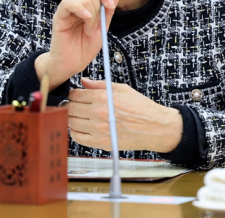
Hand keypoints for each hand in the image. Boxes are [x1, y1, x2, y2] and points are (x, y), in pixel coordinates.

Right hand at [35, 0, 120, 88]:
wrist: (71, 64)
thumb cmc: (84, 48)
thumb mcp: (102, 29)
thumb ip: (108, 11)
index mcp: (87, 6)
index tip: (111, 5)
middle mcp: (77, 5)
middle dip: (100, 6)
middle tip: (97, 24)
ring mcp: (68, 10)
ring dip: (92, 15)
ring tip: (88, 31)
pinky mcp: (59, 17)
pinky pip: (68, 3)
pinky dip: (79, 8)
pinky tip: (85, 18)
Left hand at [67, 77, 182, 152]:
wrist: (155, 127)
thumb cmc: (141, 108)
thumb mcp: (122, 89)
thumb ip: (99, 85)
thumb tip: (84, 82)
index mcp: (103, 98)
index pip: (76, 95)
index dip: (72, 94)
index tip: (74, 95)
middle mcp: (98, 113)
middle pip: (71, 108)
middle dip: (70, 105)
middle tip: (73, 105)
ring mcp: (98, 129)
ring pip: (72, 123)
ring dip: (71, 118)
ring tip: (76, 116)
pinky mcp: (101, 143)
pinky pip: (78, 138)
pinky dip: (75, 133)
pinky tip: (79, 128)